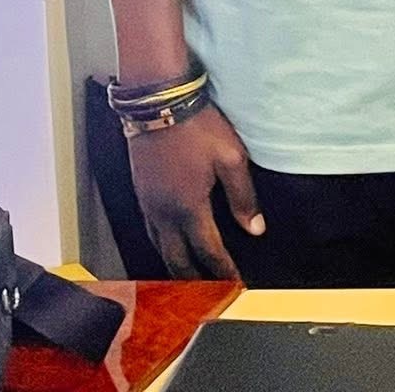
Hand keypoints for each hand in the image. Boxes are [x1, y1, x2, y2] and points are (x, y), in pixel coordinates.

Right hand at [126, 104, 264, 278]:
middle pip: (177, 260)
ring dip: (175, 265)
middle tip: (208, 291)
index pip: (208, 251)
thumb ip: (243, 197)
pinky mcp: (140, 192)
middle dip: (194, 279)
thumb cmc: (197, 127)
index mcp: (189, 208)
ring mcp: (148, 203)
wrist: (159, 103)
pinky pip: (150, 230)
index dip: (223, 270)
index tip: (234, 283)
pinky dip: (161, 244)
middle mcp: (164, 213)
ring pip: (159, 247)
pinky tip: (169, 242)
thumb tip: (254, 228)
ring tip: (189, 275)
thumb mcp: (231, 158)